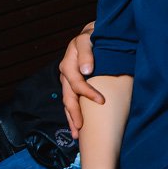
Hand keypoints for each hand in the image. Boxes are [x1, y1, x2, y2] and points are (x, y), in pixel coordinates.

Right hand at [59, 22, 102, 137]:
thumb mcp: (88, 39)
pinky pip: (70, 101)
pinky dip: (72, 114)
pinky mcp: (71, 84)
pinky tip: (76, 126)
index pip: (77, 83)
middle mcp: (65, 73)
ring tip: (76, 134)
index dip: (88, 93)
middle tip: (80, 129)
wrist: (93, 34)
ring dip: (71, 118)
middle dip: (74, 114)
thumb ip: (87, 53)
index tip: (102, 101)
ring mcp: (67, 80)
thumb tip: (87, 70)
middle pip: (68, 97)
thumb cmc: (94, 36)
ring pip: (67, 102)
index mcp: (68, 63)